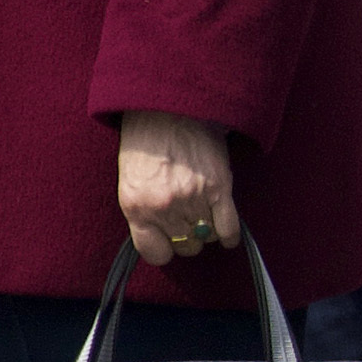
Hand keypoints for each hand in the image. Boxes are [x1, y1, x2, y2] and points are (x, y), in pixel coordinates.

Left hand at [118, 109, 240, 266]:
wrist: (168, 109)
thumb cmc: (146, 143)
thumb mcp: (131, 181)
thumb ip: (144, 212)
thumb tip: (163, 237)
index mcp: (136, 206)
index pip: (155, 253)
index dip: (164, 248)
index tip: (168, 241)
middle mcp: (164, 207)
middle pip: (184, 246)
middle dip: (186, 237)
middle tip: (187, 221)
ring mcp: (193, 199)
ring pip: (206, 238)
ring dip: (207, 231)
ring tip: (204, 216)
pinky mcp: (219, 188)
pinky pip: (228, 228)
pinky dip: (229, 235)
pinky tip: (227, 234)